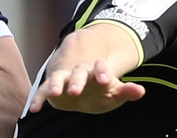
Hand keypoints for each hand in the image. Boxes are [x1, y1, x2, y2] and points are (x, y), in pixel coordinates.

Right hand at [29, 59, 145, 113]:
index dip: (103, 72)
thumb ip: (127, 91)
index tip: (106, 80)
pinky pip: (43, 92)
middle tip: (76, 90)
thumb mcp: (114, 92)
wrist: (81, 86)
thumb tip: (141, 91)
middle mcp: (79, 72)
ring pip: (59, 79)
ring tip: (55, 92)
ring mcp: (65, 79)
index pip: (101, 67)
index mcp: (96, 71)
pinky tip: (34, 109)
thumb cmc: (99, 90)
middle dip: (78, 80)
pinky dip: (38, 99)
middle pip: (79, 73)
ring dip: (56, 85)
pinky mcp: (52, 88)